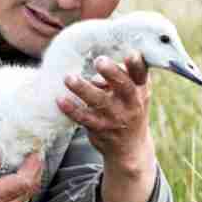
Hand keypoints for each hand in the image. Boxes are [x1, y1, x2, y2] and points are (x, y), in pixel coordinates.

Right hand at [0, 151, 41, 201]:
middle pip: (29, 189)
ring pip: (25, 198)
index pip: (24, 181)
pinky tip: (11, 184)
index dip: (33, 165)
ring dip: (27, 182)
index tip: (35, 151)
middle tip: (32, 155)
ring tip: (21, 167)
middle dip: (34, 170)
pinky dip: (19, 193)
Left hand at [57, 52, 155, 201]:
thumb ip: (124, 74)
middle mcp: (130, 103)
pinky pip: (83, 118)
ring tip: (68, 78)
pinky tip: (60, 99)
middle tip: (99, 60)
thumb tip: (101, 57)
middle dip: (112, 73)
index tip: (131, 53)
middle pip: (124, 87)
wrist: (130, 148)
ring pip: (99, 102)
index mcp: (140, 90)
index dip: (137, 65)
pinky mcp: (100, 128)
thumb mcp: (136, 92)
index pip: (141, 75)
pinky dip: (71, 109)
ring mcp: (115, 118)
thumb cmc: (129, 108)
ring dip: (83, 89)